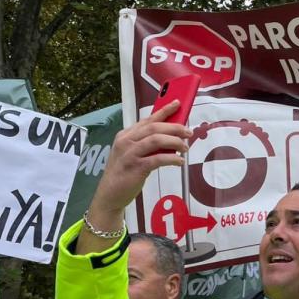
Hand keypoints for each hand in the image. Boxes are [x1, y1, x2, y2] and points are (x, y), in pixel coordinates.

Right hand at [78, 102, 191, 253]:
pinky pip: (157, 159)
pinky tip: (179, 162)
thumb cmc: (124, 173)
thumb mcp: (133, 154)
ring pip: (156, 140)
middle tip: (188, 132)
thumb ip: (147, 144)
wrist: (110, 195)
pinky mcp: (135, 168)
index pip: (148, 119)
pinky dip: (171, 158)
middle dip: (174, 127)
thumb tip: (171, 138)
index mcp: (126, 135)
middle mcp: (126, 141)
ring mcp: (129, 154)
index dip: (164, 111)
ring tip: (185, 147)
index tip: (177, 104)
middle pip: (154, 127)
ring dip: (174, 142)